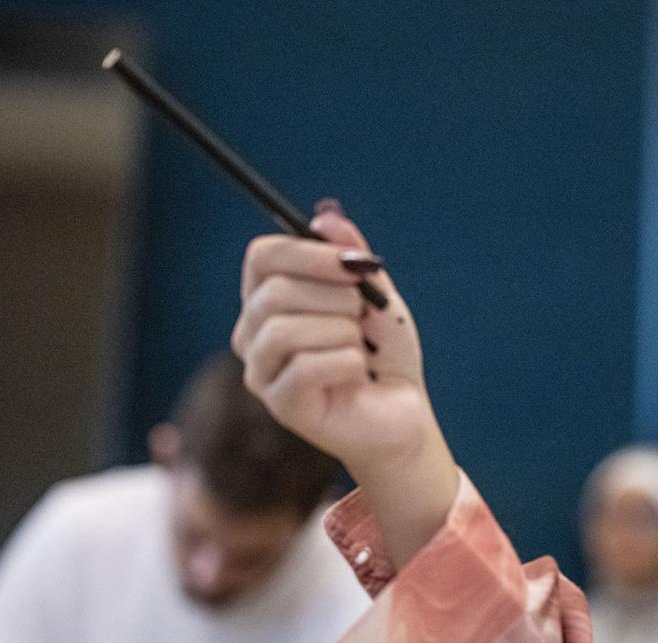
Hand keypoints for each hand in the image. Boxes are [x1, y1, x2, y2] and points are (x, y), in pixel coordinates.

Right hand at [232, 210, 428, 469]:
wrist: (404, 412)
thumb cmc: (384, 354)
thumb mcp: (375, 295)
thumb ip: (351, 257)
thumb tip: (328, 215)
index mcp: (269, 299)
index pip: (262, 256)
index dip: (308, 253)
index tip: (355, 265)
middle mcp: (253, 333)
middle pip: (276, 291)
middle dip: (338, 299)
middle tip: (363, 319)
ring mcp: (261, 372)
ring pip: (288, 330)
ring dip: (344, 334)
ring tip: (360, 350)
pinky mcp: (281, 405)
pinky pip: (308, 366)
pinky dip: (348, 363)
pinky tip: (358, 374)